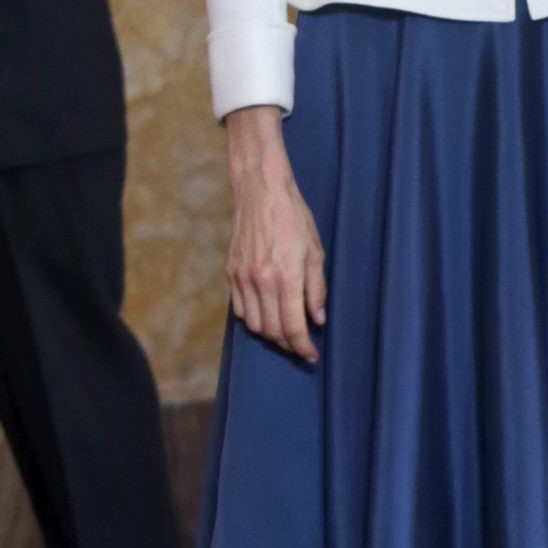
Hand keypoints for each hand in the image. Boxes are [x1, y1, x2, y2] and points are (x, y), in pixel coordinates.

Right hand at [225, 106, 326, 360]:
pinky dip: (253, 319)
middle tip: (300, 344)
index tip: (311, 355)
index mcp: (285, 276)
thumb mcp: (315, 251)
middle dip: (288, 344)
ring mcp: (242, 278)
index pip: (292, 327)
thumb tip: (317, 319)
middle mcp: (260, 281)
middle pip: (271, 331)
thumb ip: (317, 289)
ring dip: (270, 334)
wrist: (260, 191)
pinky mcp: (230, 272)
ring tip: (285, 331)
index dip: (302, 347)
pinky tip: (266, 314)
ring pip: (253, 325)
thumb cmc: (293, 217)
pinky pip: (239, 309)